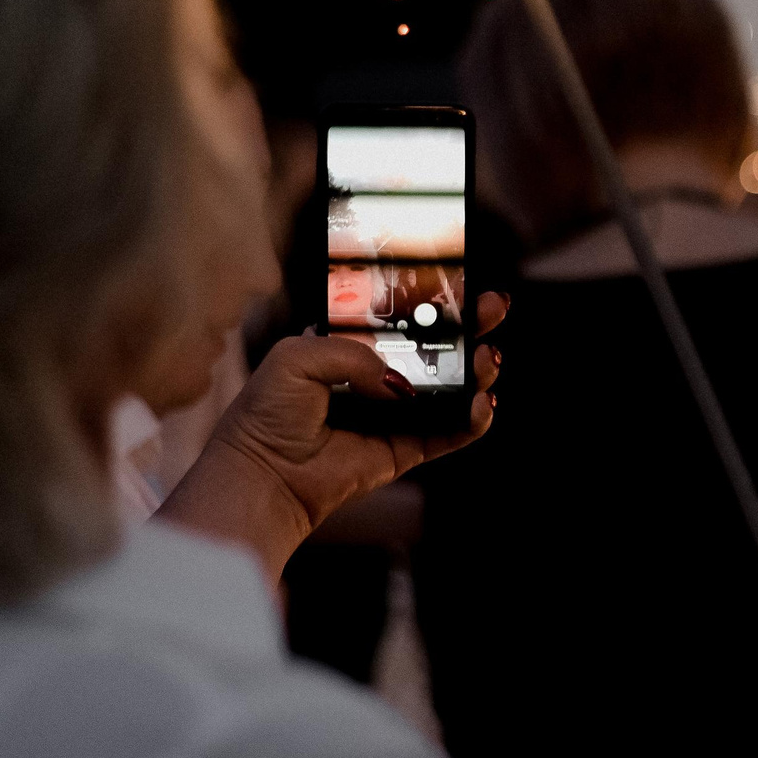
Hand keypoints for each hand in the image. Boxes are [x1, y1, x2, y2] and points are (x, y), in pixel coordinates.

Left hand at [158, 291, 505, 583]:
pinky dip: (472, 420)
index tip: (461, 282)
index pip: (400, 317)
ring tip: (487, 360)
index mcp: (349, 347)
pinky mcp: (405, 450)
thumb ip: (354, 352)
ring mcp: (394, 415)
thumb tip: (401, 382)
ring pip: (452, 389)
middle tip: (493, 309)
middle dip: (471, 326)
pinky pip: (450, 433)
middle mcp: (376, 379)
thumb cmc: (268, 413)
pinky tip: (482, 404)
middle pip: (437, 348)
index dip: (432, 300)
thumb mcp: (297, 356)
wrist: (264, 475)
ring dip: (477, 372)